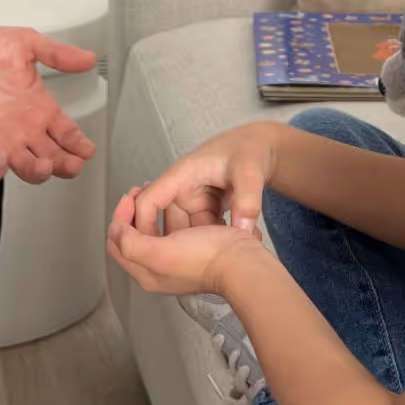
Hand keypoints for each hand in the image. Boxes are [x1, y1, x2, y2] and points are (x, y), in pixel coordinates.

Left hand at [0, 28, 96, 183]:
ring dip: (38, 172)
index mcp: (38, 106)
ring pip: (27, 168)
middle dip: (66, 164)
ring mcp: (0, 139)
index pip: (66, 133)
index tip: (86, 149)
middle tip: (71, 163)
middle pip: (53, 157)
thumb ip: (57, 53)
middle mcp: (23, 127)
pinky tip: (1, 158)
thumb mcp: (24, 42)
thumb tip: (88, 58)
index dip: (78, 144)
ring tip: (43, 165)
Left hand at [109, 188, 264, 296]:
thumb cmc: (205, 258)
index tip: (129, 198)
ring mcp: (176, 259)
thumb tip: (117, 230)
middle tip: (137, 191)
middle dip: (131, 212)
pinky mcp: (192, 248)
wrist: (244, 262)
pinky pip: (171, 226)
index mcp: (147, 274)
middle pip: (132, 236)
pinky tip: (173, 200)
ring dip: (148, 209)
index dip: (118, 218)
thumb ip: (130, 244)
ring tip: (153, 190)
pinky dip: (168, 212)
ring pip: (151, 229)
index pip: (116, 244)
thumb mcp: (159, 254)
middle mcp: (158, 270)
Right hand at [129, 121, 281, 236]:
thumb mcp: (249, 172)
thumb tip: (242, 231)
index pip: (149, 201)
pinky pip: (203, 231)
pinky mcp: (205, 209)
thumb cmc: (248, 149)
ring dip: (206, 244)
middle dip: (183, 245)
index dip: (143, 224)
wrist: (260, 147)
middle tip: (213, 257)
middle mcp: (182, 189)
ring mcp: (193, 201)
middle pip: (165, 223)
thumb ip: (247, 200)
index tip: (151, 251)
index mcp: (181, 175)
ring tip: (235, 246)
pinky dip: (218, 239)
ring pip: (186, 232)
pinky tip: (240, 240)